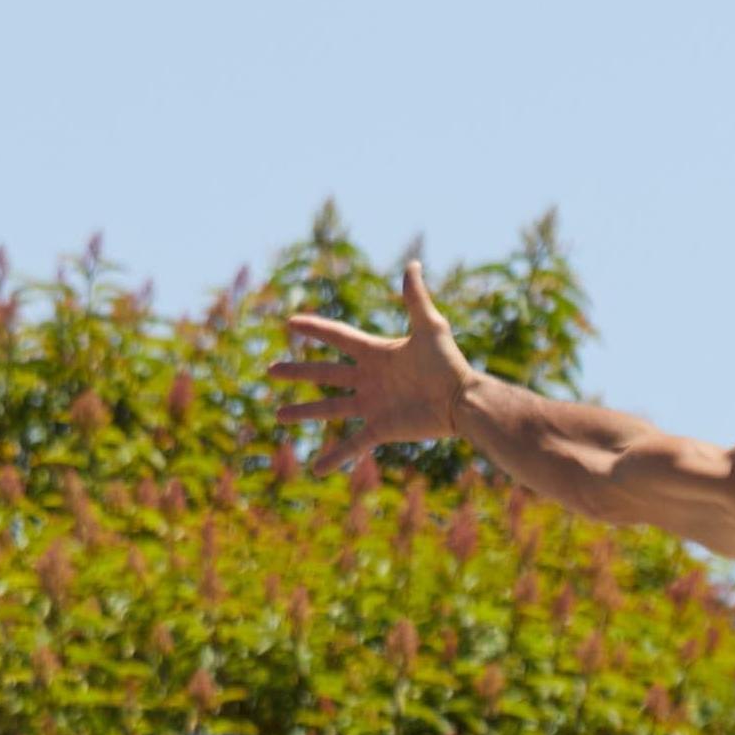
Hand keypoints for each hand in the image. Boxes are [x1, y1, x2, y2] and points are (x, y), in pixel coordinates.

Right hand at [278, 255, 479, 468]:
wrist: (464, 401)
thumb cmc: (449, 363)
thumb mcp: (430, 327)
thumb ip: (416, 298)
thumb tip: (413, 264)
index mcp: (376, 353)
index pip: (338, 337)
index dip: (315, 329)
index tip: (291, 323)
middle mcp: (370, 379)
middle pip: (325, 374)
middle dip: (298, 373)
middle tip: (270, 371)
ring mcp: (374, 405)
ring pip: (330, 408)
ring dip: (305, 412)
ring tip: (279, 415)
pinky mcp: (382, 428)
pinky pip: (353, 444)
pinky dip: (335, 457)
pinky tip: (316, 470)